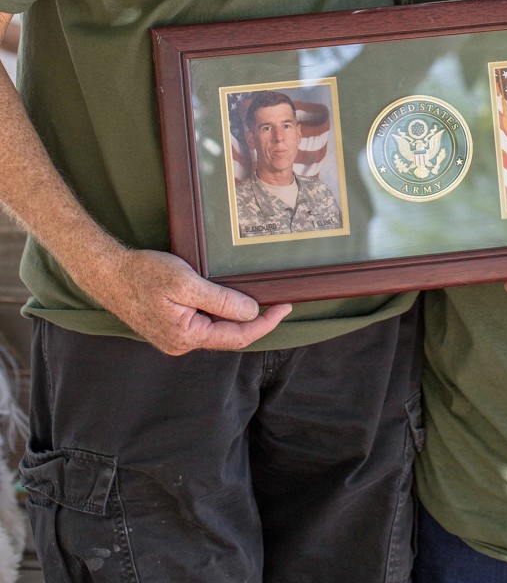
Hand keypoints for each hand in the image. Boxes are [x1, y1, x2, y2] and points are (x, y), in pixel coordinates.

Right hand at [94, 248, 291, 355]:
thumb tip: (252, 313)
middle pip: (229, 337)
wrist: (108, 273)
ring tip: (261, 300)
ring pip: (216, 331)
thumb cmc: (144, 274)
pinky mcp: (168, 328)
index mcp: (187, 337)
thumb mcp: (186, 282)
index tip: (286, 307)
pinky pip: (202, 324)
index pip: (237, 337)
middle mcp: (181, 344)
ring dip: (237, 318)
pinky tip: (229, 300)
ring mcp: (174, 338)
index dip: (265, 323)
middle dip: (256, 322)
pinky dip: (220, 314)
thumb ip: (220, 300)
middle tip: (279, 302)